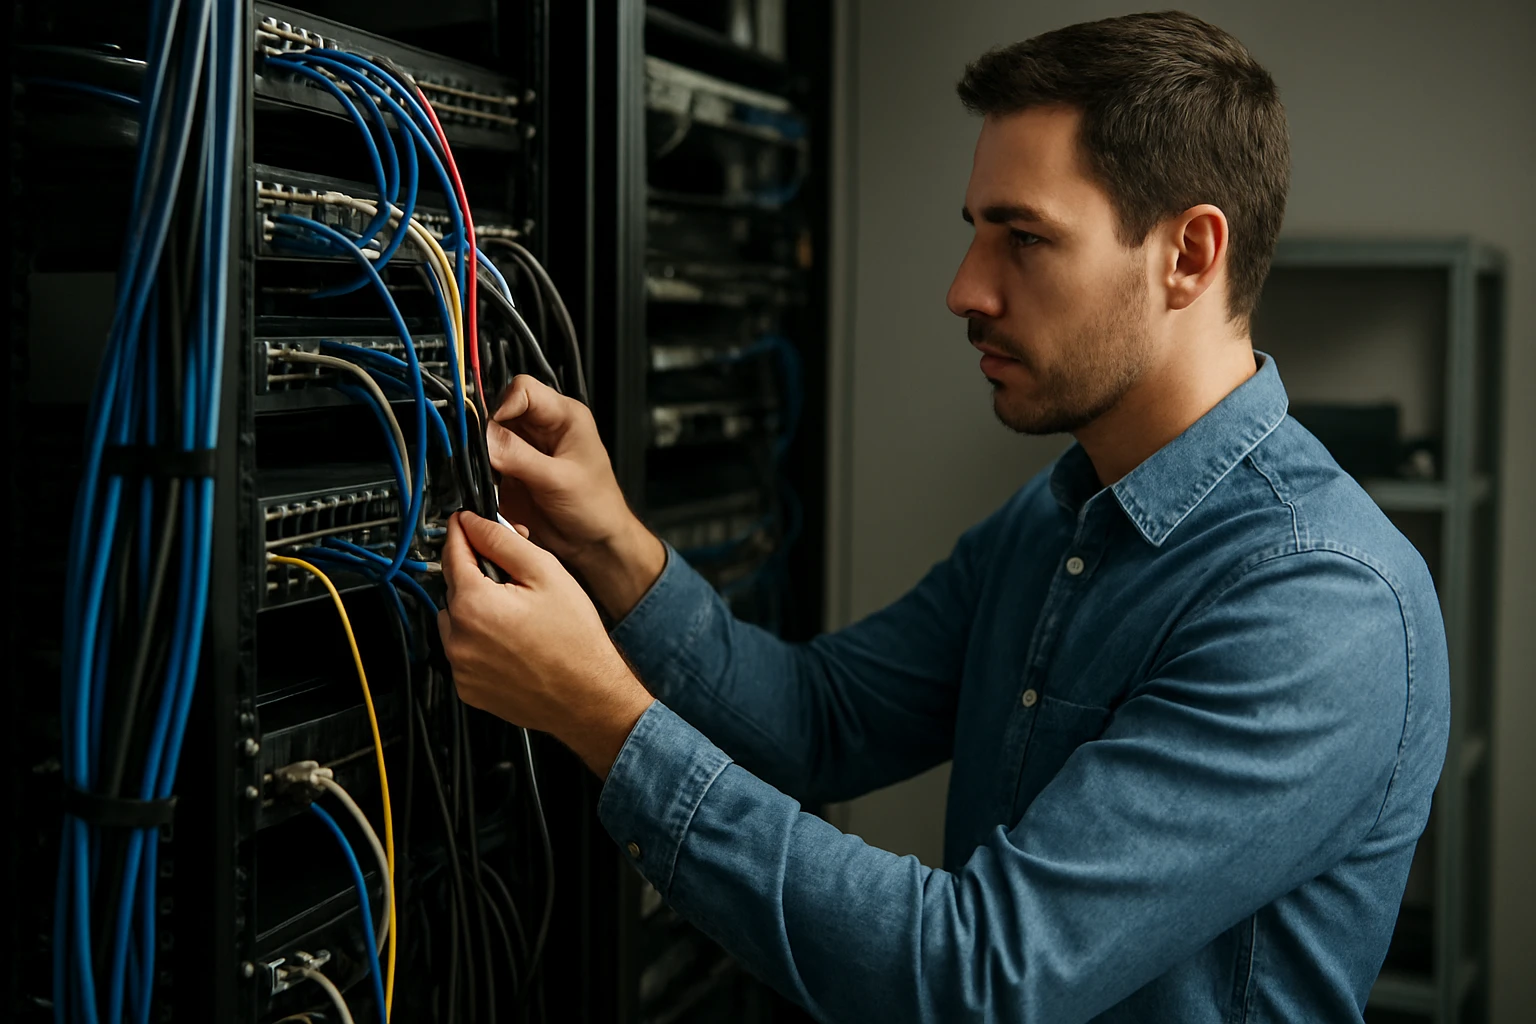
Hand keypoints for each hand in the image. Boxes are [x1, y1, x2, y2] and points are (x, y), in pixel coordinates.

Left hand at [438, 510, 653, 776]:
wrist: (588, 697)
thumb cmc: (575, 641)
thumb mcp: (547, 574)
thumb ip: (503, 542)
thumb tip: (473, 523)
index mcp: (474, 604)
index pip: (452, 553)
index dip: (461, 533)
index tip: (464, 523)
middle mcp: (458, 638)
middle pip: (453, 588)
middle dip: (477, 578)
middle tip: (515, 584)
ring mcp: (460, 667)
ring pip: (456, 621)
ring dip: (475, 613)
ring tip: (516, 621)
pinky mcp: (467, 688)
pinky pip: (463, 653)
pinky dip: (479, 644)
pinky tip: (511, 645)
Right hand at [487, 375, 664, 618]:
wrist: (594, 544)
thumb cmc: (595, 507)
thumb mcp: (557, 479)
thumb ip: (519, 456)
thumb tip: (484, 436)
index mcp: (564, 416)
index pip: (523, 389)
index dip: (502, 405)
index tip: (490, 431)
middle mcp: (543, 427)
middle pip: (499, 412)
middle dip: (488, 434)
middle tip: (485, 458)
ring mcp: (526, 449)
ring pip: (489, 438)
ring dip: (484, 457)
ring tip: (493, 477)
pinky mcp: (513, 471)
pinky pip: (487, 463)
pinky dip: (484, 475)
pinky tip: (494, 489)